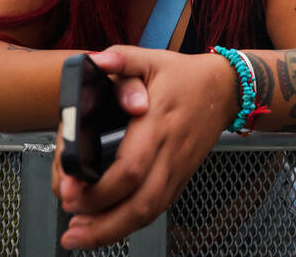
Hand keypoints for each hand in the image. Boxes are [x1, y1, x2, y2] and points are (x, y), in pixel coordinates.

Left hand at [54, 46, 236, 249]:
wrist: (225, 89)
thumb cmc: (185, 76)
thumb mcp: (151, 59)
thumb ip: (121, 59)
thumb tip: (96, 63)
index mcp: (158, 124)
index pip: (131, 167)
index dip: (100, 189)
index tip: (71, 191)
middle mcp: (170, 153)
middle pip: (140, 203)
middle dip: (103, 224)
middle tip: (71, 228)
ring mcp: (177, 169)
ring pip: (149, 212)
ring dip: (113, 231)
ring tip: (80, 237)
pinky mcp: (180, 178)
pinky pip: (157, 209)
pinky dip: (130, 224)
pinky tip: (106, 228)